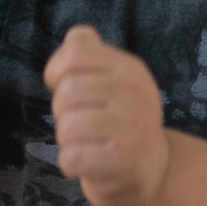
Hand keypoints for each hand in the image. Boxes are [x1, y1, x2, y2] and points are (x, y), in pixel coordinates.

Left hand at [45, 24, 169, 205]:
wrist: (151, 168)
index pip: (74, 54)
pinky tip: (87, 163)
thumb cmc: (117, 118)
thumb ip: (88, 52)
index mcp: (130, 68)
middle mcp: (136, 94)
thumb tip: (75, 36)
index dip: (56, 72)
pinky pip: (72, 158)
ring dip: (66, 140)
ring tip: (86, 143)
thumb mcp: (109, 78)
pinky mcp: (123, 163)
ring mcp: (132, 129)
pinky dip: (70, 164)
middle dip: (61, 112)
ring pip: (67, 127)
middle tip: (81, 123)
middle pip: (66, 93)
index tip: (64, 87)